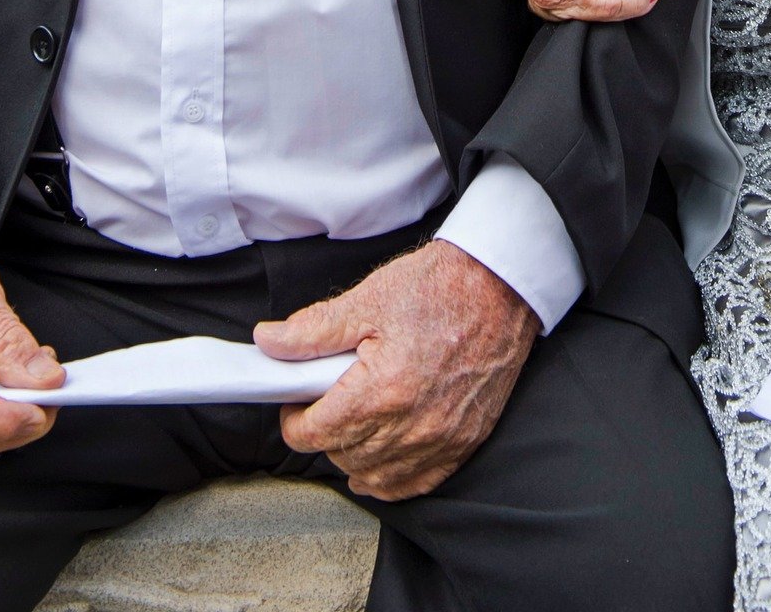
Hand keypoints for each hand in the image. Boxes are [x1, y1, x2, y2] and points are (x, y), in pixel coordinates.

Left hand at [254, 240, 537, 499]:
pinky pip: (416, 484)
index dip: (293, 418)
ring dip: (353, 456)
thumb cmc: (440, 287)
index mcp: (381, 392)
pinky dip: (390, 479)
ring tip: (351, 423)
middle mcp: (411, 426)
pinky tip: (378, 463)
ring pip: (374, 476)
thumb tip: (268, 343)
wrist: (502, 286)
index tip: (295, 401)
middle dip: (323, 432)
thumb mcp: (369, 299)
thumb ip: (313, 330)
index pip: (313, 434)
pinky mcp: (464, 442)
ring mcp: (440, 439)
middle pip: (340, 456)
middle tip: (326, 400)